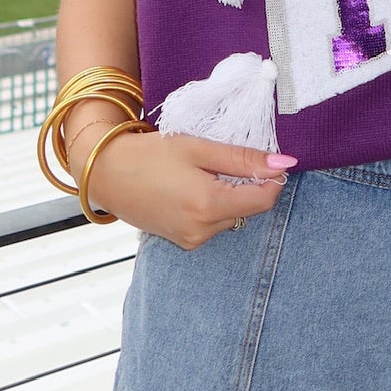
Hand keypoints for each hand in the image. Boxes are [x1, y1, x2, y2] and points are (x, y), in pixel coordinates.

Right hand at [76, 121, 295, 248]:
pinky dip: (210, 206)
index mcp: (209, 205)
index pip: (265, 200)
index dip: (271, 178)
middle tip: (217, 161)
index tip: (260, 159)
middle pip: (248, 208)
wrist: (106, 174)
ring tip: (197, 174)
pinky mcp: (182, 241)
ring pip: (231, 216)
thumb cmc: (149, 155)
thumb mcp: (198, 148)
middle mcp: (203, 230)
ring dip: (226, 195)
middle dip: (243, 185)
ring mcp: (191, 240)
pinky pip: (212, 224)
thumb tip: (284, 164)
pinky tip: (189, 188)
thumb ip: (243, 158)